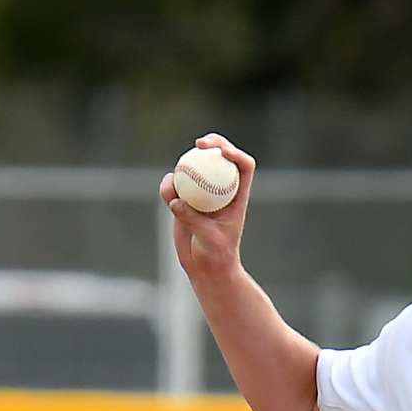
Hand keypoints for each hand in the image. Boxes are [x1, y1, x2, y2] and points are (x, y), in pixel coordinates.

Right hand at [161, 134, 254, 280]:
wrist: (205, 267)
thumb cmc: (216, 256)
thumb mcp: (209, 239)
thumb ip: (193, 220)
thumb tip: (176, 201)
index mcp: (238, 195)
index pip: (244, 166)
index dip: (236, 153)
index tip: (223, 152)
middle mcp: (221, 189)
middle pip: (220, 156)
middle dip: (212, 143)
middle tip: (199, 143)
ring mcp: (202, 192)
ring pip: (194, 166)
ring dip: (184, 166)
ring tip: (176, 183)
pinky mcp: (184, 199)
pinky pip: (174, 184)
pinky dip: (169, 185)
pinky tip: (167, 194)